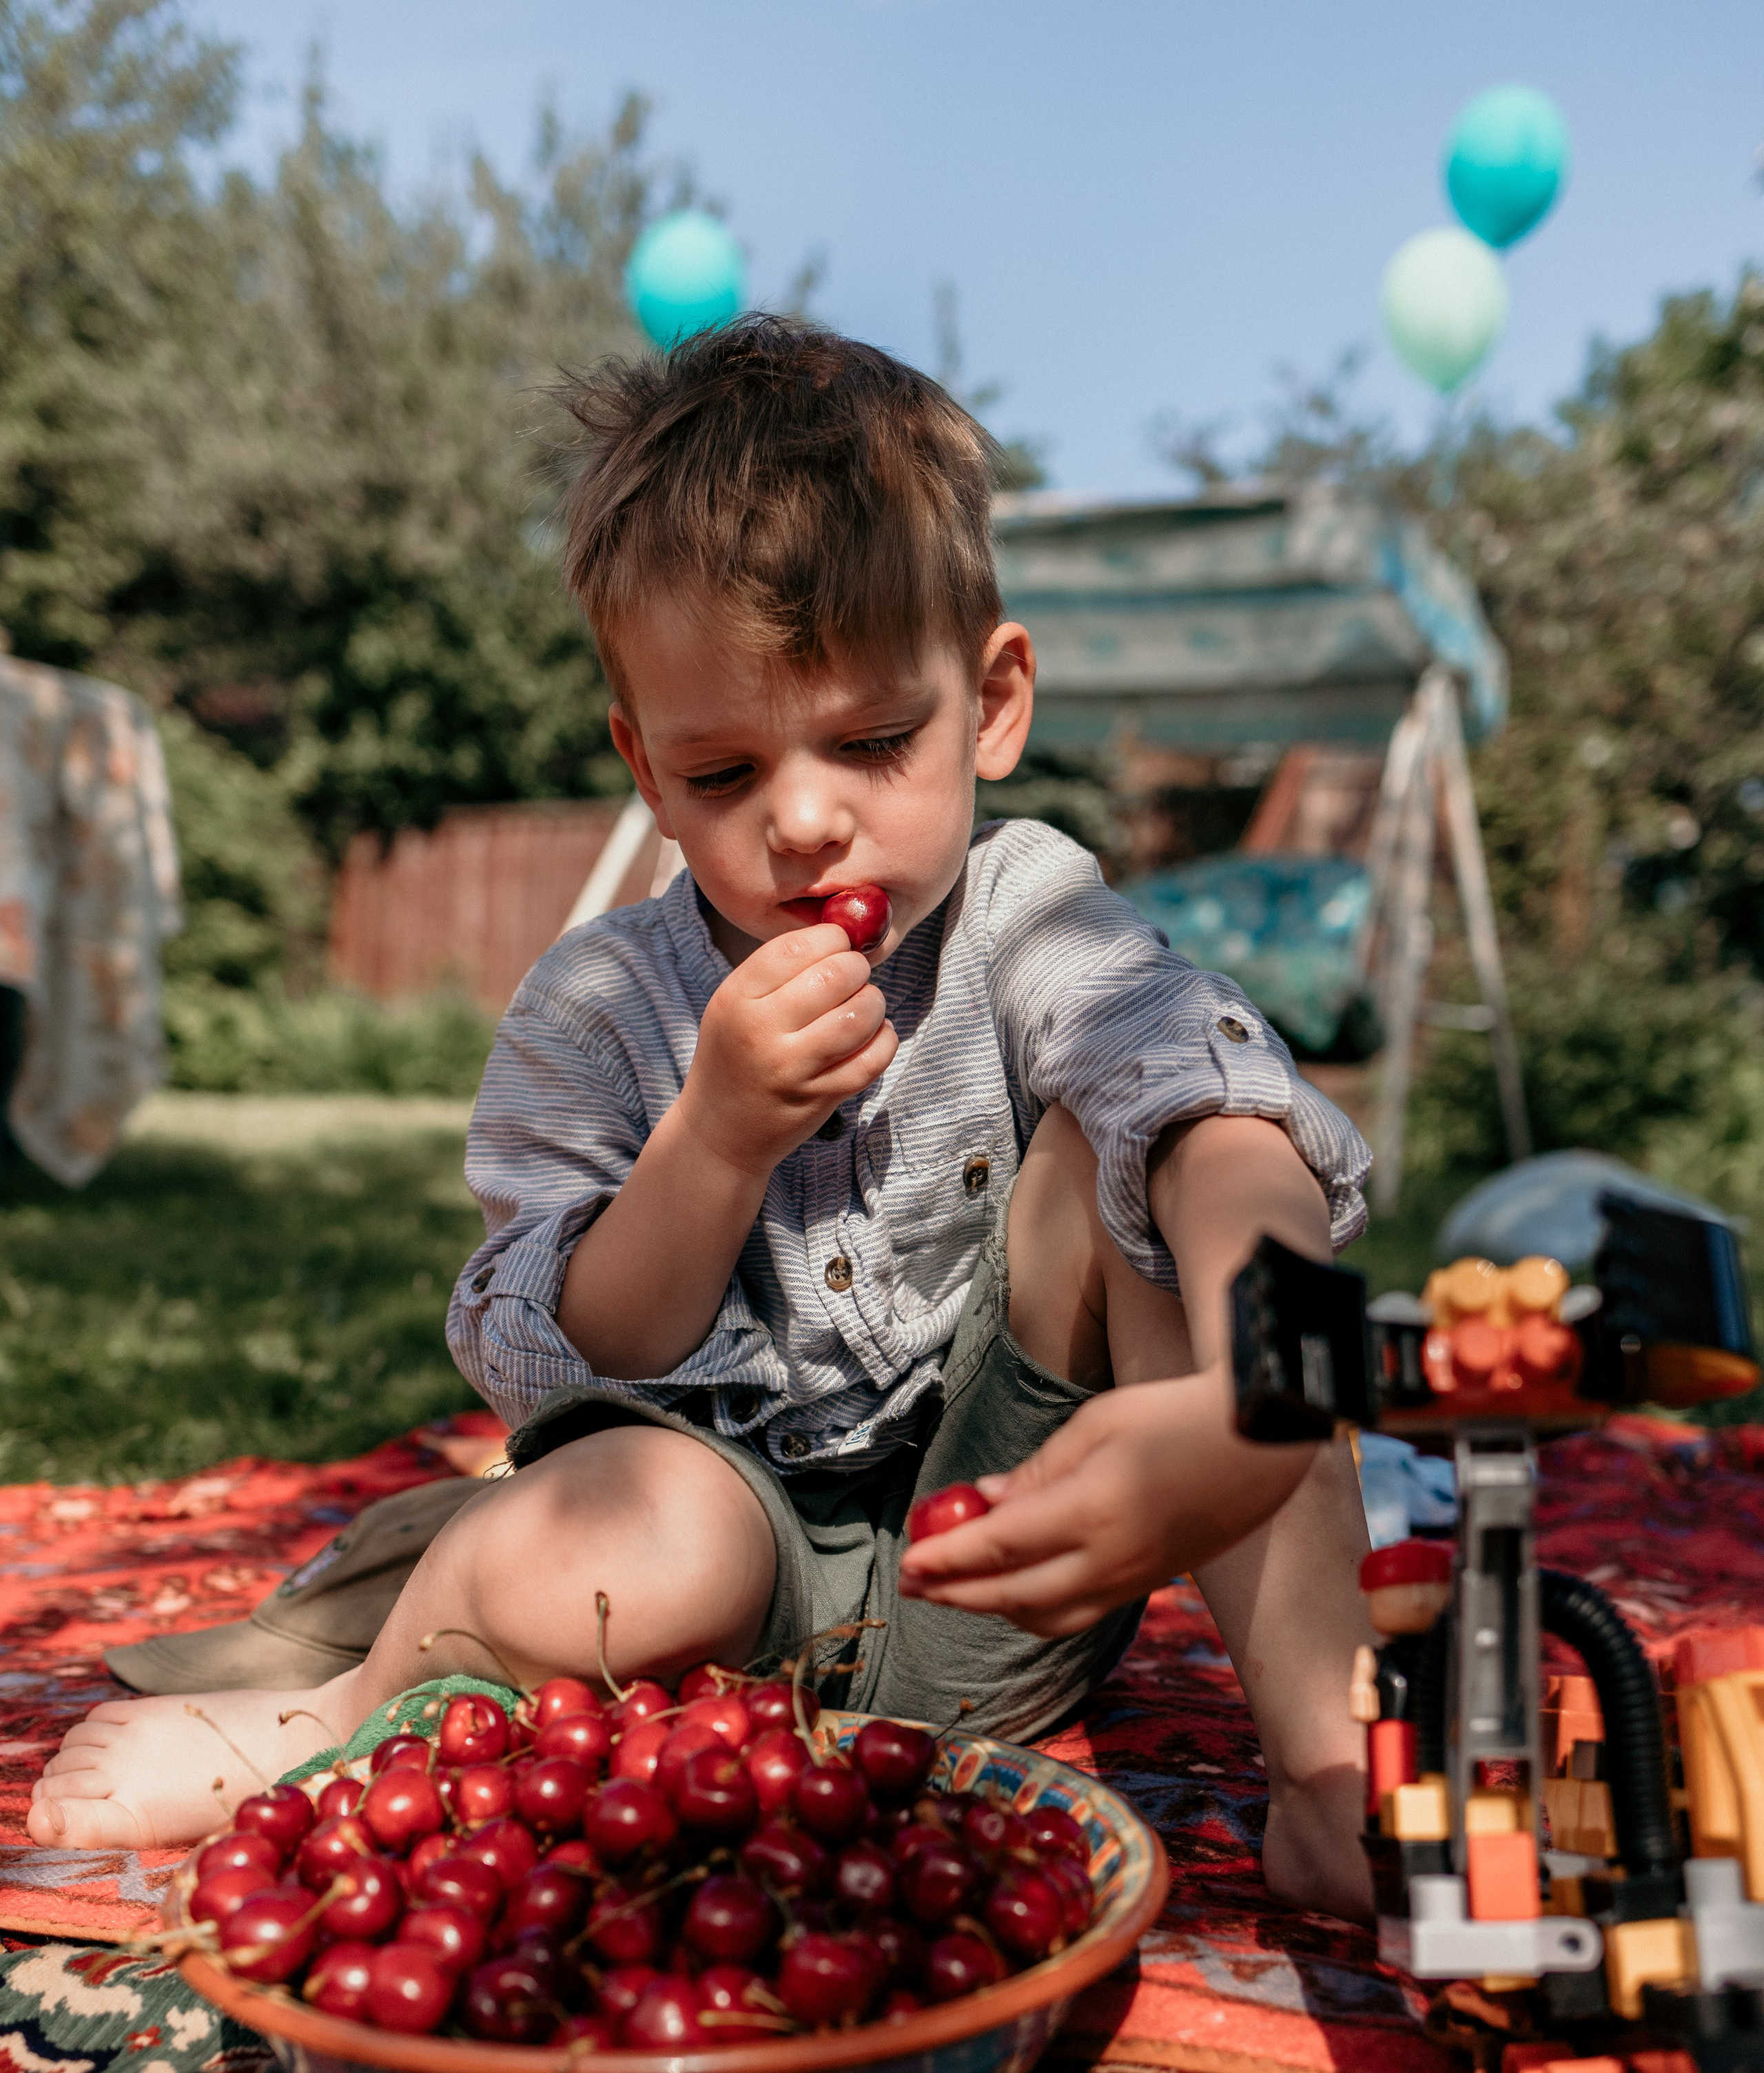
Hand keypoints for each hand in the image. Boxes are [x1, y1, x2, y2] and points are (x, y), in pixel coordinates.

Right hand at [678, 922, 896, 1179]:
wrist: (719, 1131)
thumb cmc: (734, 1056)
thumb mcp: (733, 1005)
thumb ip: (777, 971)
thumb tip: (843, 933)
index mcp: (736, 999)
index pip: (796, 947)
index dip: (830, 938)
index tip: (838, 945)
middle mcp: (761, 1031)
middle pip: (835, 975)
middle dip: (857, 968)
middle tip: (854, 976)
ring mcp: (792, 1068)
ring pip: (860, 1015)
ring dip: (873, 1003)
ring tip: (864, 1005)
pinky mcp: (820, 1097)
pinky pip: (873, 1058)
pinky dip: (884, 1038)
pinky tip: (873, 1034)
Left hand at [896, 1369, 1315, 1635]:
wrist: (1261, 1443)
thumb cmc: (1174, 1416)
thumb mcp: (1097, 1424)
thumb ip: (1038, 1471)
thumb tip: (986, 1502)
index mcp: (1091, 1512)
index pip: (999, 1547)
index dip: (946, 1558)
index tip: (906, 1560)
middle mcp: (1110, 1560)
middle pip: (1013, 1595)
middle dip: (955, 1593)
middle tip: (910, 1584)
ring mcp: (1133, 1581)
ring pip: (1045, 1617)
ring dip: (992, 1608)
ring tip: (952, 1590)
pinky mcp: (1150, 1584)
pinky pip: (1078, 1614)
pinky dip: (1034, 1610)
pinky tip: (1012, 1591)